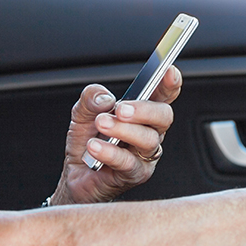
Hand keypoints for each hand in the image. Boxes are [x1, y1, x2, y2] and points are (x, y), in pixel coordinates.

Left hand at [48, 66, 181, 204]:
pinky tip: (95, 147)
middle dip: (144, 110)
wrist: (75, 174)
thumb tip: (105, 98)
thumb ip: (91, 98)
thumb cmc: (87, 141)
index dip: (170, 83)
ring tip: (101, 124)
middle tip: (121, 108)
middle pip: (163, 117)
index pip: (162, 95)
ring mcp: (145, 155)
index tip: (169, 71)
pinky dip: (110, 153)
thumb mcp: (82, 113)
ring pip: (149, 140)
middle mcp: (149, 132)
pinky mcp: (135, 175)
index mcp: (141, 113)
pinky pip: (128, 163)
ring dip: (123, 130)